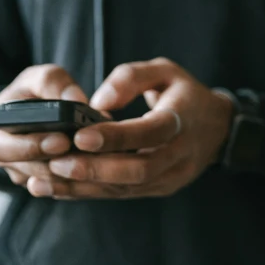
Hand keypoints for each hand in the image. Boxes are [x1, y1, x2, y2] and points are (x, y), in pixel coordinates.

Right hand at [0, 65, 87, 194]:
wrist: (33, 112)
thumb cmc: (36, 92)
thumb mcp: (40, 78)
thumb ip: (55, 83)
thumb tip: (75, 99)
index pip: (6, 147)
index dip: (33, 146)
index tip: (62, 140)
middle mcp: (8, 157)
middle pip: (28, 171)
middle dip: (56, 163)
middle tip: (83, 155)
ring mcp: (26, 173)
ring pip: (47, 183)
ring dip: (71, 173)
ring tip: (96, 160)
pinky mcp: (46, 183)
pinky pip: (61, 188)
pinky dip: (78, 181)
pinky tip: (98, 171)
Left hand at [39, 58, 233, 199]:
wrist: (218, 128)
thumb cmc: (185, 94)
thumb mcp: (164, 70)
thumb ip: (131, 78)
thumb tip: (98, 103)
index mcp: (182, 120)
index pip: (148, 133)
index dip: (115, 138)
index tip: (80, 136)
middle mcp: (180, 154)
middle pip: (138, 170)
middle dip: (95, 170)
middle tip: (56, 163)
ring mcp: (172, 176)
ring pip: (128, 188)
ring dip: (86, 187)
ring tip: (46, 180)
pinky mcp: (161, 188)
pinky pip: (124, 194)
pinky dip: (91, 192)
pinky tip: (60, 188)